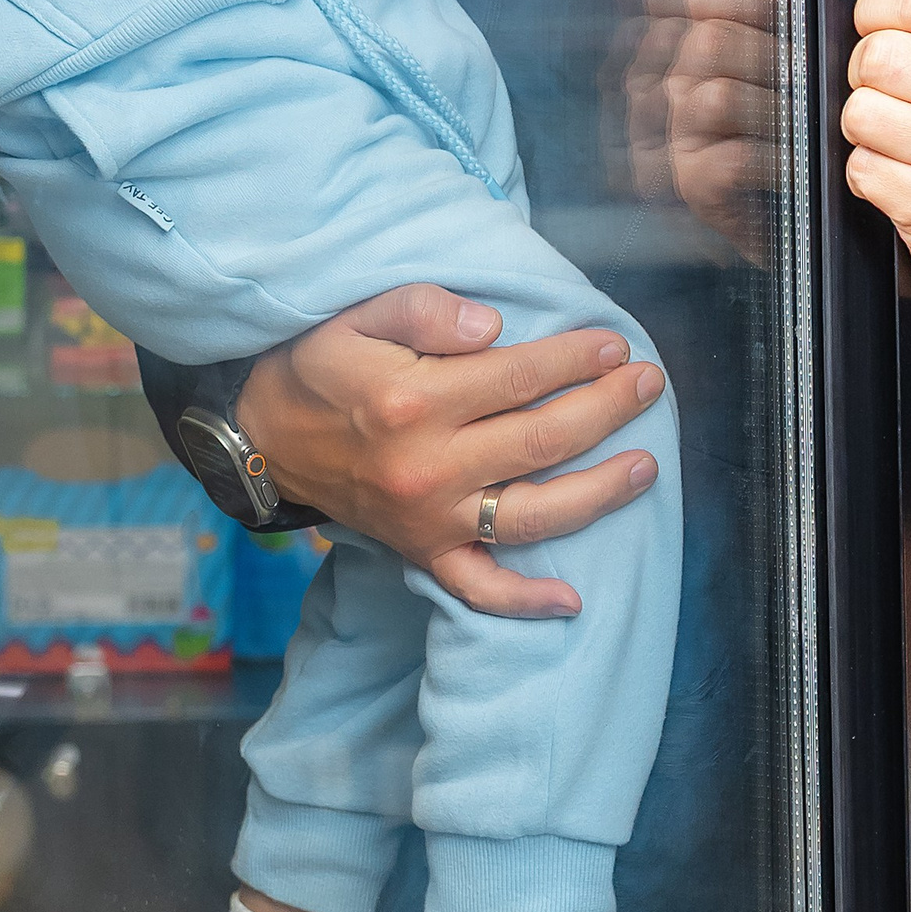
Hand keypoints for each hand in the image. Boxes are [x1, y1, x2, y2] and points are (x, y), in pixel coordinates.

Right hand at [235, 286, 664, 620]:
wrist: (262, 438)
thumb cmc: (316, 367)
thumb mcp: (356, 317)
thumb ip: (424, 311)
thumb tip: (494, 328)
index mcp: (415, 400)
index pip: (520, 376)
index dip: (576, 359)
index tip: (615, 346)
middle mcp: (429, 465)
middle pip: (543, 440)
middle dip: (607, 409)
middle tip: (649, 384)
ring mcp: (430, 518)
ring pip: (533, 514)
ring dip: (599, 492)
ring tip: (646, 466)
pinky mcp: (422, 552)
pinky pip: (479, 587)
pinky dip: (525, 600)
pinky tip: (572, 600)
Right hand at [615, 0, 785, 265]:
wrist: (772, 229)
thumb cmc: (769, 135)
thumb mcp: (753, 67)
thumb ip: (753, 21)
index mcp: (659, 46)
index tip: (782, 3)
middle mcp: (647, 89)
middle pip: (707, 40)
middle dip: (772, 50)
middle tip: (807, 70)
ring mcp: (661, 142)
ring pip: (716, 96)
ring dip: (777, 103)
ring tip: (807, 117)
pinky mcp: (687, 189)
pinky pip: (735, 158)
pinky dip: (778, 155)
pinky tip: (798, 161)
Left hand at [843, 0, 910, 302]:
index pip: (909, 0)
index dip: (878, 17)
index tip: (894, 36)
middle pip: (876, 59)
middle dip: (869, 77)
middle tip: (903, 95)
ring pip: (860, 115)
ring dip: (867, 130)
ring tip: (906, 137)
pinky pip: (862, 171)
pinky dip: (870, 175)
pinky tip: (906, 175)